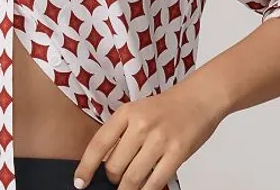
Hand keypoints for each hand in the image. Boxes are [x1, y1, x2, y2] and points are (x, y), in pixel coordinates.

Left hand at [73, 82, 227, 189]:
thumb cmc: (168, 107)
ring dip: (127, 189)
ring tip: (128, 188)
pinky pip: (155, 182)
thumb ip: (121, 134)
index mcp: (126, 113)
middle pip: (114, 166)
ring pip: (132, 178)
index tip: (79, 182)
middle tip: (117, 180)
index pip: (98, 145)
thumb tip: (103, 164)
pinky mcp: (177, 152)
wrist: (200, 98)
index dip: (85, 167)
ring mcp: (159, 140)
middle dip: (112, 179)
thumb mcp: (137, 112)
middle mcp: (141, 125)